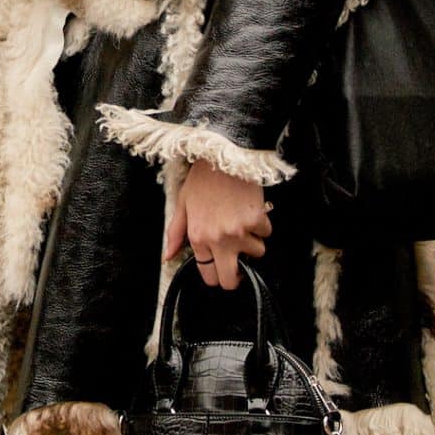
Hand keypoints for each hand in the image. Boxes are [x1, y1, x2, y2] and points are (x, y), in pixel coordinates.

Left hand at [164, 162, 271, 292]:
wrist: (225, 155)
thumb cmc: (203, 178)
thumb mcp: (182, 204)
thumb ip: (175, 234)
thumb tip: (168, 257)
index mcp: (198, 238)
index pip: (209, 275)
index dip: (216, 275)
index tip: (221, 268)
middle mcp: (218, 239)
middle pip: (231, 279)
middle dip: (236, 275)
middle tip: (238, 262)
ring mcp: (239, 232)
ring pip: (256, 254)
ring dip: (253, 242)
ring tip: (243, 223)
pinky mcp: (257, 221)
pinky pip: (266, 234)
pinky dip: (262, 225)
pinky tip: (252, 211)